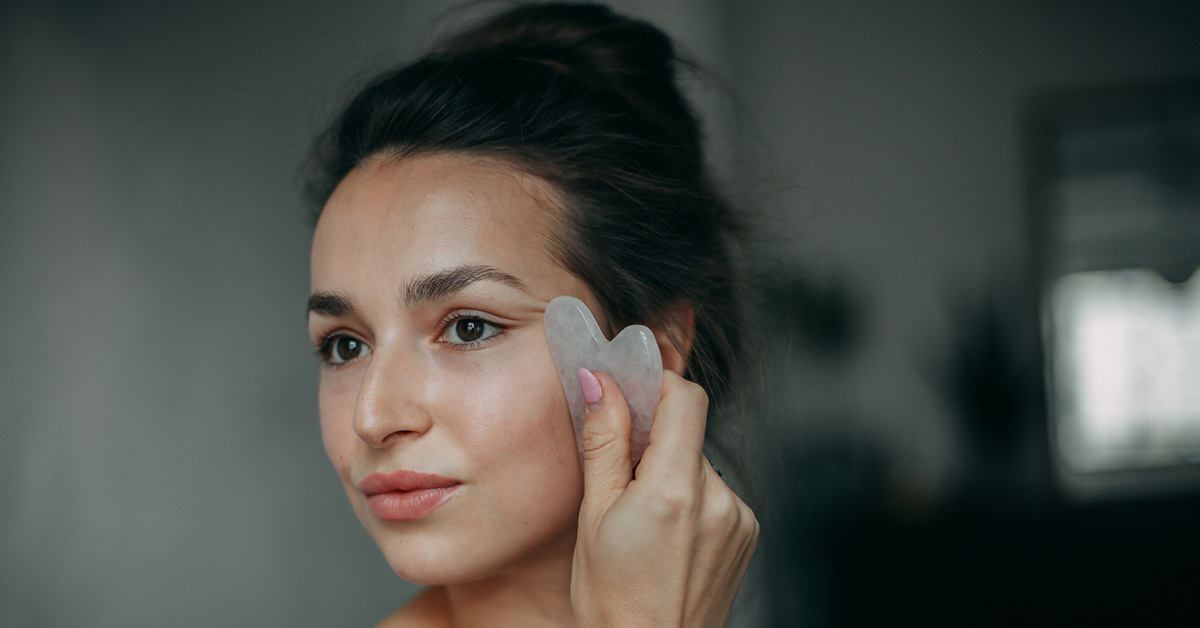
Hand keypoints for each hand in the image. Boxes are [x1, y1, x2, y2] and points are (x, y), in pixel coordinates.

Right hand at [570, 369, 758, 627]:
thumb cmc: (613, 601)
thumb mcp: (593, 516)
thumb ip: (603, 441)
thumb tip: (599, 382)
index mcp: (675, 490)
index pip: (686, 398)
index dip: (656, 387)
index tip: (629, 396)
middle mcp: (719, 499)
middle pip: (688, 433)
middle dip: (653, 442)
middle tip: (620, 478)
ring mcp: (740, 517)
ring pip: (699, 464)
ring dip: (672, 473)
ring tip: (644, 520)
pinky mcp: (749, 533)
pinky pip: (717, 494)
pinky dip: (693, 500)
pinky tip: (668, 536)